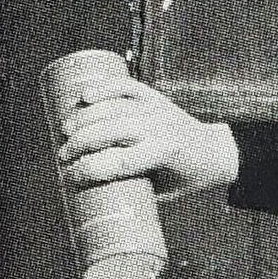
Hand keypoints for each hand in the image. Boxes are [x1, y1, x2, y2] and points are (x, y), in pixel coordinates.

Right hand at [56, 82, 238, 197]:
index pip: (118, 162)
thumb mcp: (162, 192)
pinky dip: (104, 88)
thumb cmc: (185, 177)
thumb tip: (88, 191)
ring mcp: (156, 108)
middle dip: (79, 144)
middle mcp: (160, 127)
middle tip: (63, 156)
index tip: (68, 177)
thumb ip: (129, 188)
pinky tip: (84, 97)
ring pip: (113, 107)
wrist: (214, 151)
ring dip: (84, 117)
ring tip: (65, 131)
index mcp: (164, 154)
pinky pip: (125, 86)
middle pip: (109, 131)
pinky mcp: (154, 96)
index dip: (88, 170)